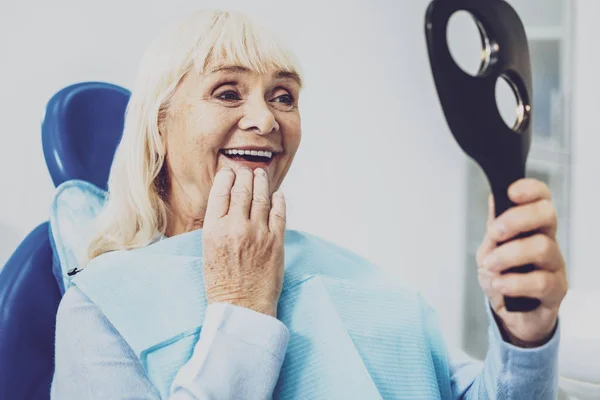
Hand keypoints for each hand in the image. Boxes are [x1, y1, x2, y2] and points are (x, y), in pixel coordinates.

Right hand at [202, 166, 285, 317]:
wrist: (241, 307)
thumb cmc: (221, 282)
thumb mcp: (208, 250)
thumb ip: (217, 225)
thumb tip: (227, 202)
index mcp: (214, 230)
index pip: (221, 192)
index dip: (227, 176)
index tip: (229, 171)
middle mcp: (236, 227)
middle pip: (242, 190)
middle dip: (245, 175)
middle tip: (247, 170)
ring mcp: (258, 233)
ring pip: (261, 197)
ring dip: (262, 182)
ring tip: (261, 175)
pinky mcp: (275, 242)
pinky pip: (279, 213)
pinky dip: (278, 200)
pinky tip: (277, 194)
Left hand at [476, 178, 567, 346]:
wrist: (511, 315)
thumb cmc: (504, 278)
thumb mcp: (490, 249)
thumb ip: (494, 227)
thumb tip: (495, 196)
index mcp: (532, 227)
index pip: (541, 198)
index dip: (530, 190)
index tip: (511, 192)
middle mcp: (547, 242)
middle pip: (547, 215)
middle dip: (517, 219)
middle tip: (495, 234)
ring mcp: (554, 266)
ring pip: (542, 247)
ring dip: (508, 256)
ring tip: (490, 266)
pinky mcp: (556, 291)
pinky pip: (540, 282)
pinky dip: (514, 282)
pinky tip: (499, 285)